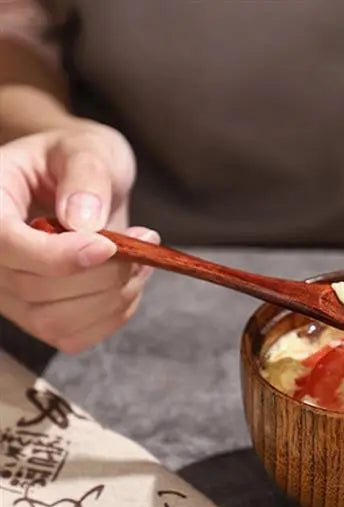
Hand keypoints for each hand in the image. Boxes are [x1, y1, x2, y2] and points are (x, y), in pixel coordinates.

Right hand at [0, 122, 158, 352]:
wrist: (80, 185)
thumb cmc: (76, 161)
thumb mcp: (85, 147)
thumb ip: (85, 175)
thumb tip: (84, 220)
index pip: (5, 245)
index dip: (56, 256)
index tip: (108, 247)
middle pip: (35, 289)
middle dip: (102, 273)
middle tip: (145, 240)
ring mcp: (9, 294)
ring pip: (55, 321)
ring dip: (113, 296)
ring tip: (141, 259)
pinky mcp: (37, 318)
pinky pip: (74, 337)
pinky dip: (112, 315)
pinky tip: (128, 282)